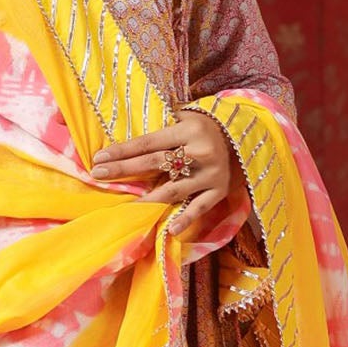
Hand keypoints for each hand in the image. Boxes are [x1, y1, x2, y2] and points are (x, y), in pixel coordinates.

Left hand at [91, 111, 240, 237]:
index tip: (98, 158)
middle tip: (98, 174)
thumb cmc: (208, 126)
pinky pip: (199, 207)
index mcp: (189, 129)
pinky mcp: (220, 191)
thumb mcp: (189, 117)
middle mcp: (199, 151)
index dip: (123, 151)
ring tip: (126, 206)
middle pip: (155, 162)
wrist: (249, 137)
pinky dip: (185, 219)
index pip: (148, 142)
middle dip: (124, 169)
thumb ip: (164, 126)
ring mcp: (211, 173)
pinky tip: (170, 229)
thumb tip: (130, 138)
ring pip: (173, 189)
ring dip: (147, 198)